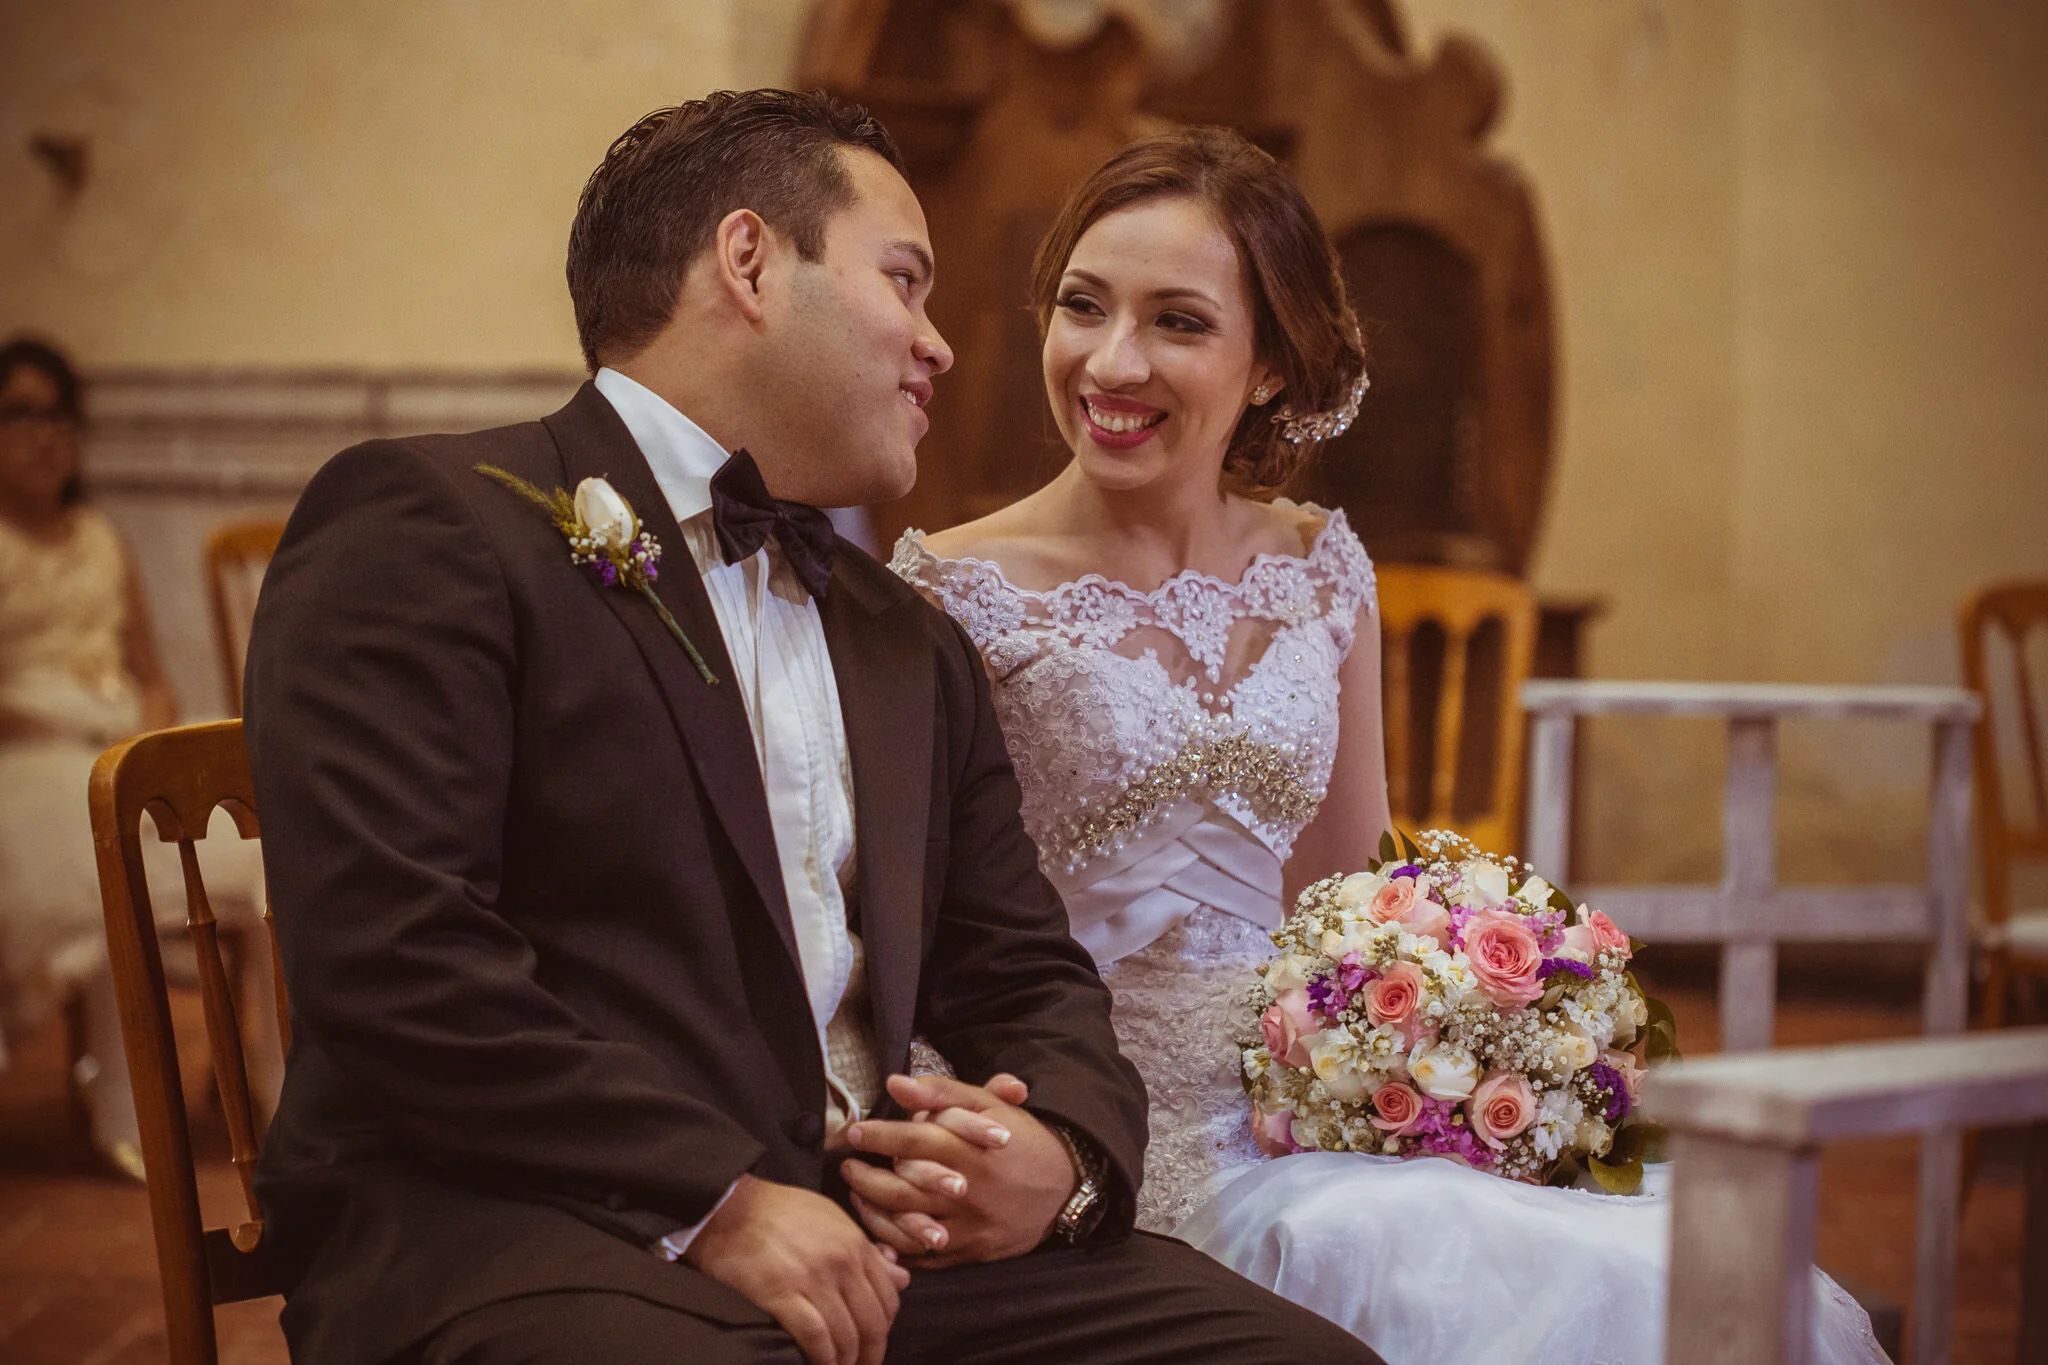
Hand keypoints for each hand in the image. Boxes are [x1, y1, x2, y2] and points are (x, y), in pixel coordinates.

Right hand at [684, 1173, 909, 1364]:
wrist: (728, 1207)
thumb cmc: (779, 1211)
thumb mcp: (832, 1219)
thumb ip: (867, 1251)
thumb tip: (902, 1280)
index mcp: (855, 1242)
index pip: (888, 1298)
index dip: (885, 1329)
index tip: (874, 1344)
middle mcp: (841, 1261)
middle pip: (872, 1323)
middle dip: (871, 1354)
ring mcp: (813, 1278)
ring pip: (846, 1335)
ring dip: (846, 1362)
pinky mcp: (781, 1293)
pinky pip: (815, 1336)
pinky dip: (822, 1358)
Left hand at [841, 1073, 1073, 1267]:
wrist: (1066, 1185)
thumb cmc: (1020, 1139)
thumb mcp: (987, 1106)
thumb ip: (940, 1093)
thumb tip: (895, 1083)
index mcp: (971, 1150)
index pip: (914, 1141)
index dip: (879, 1136)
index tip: (854, 1132)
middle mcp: (968, 1191)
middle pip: (902, 1189)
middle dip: (866, 1178)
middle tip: (846, 1167)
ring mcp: (969, 1226)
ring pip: (908, 1227)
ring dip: (874, 1213)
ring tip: (857, 1196)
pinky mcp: (973, 1251)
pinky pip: (925, 1255)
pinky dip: (898, 1246)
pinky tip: (880, 1231)